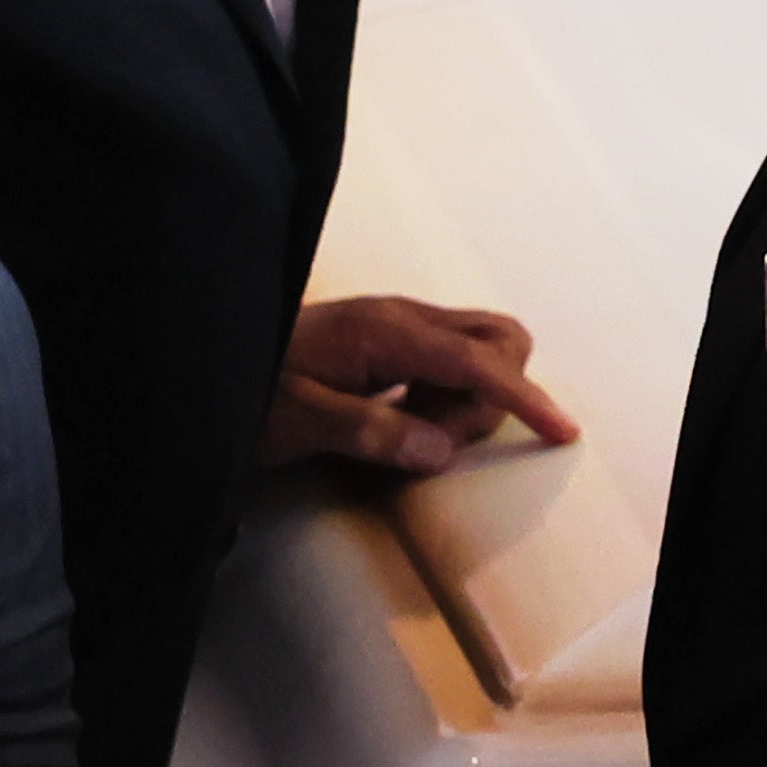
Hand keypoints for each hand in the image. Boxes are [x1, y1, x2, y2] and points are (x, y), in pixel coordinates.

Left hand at [263, 296, 579, 472]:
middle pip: (498, 338)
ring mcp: (399, 323)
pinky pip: (451, 360)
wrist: (205, 357)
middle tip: (435, 436)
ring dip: (468, 398)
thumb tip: (440, 450)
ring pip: (481, 349)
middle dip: (494, 394)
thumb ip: (369, 432)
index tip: (561, 431)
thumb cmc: (246, 390)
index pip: (477, 361)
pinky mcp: (392, 338)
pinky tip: (403, 417)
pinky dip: (447, 393)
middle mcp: (401, 316)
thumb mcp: (296, 422)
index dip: (523, 397)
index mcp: (385, 331)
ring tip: (410, 430)